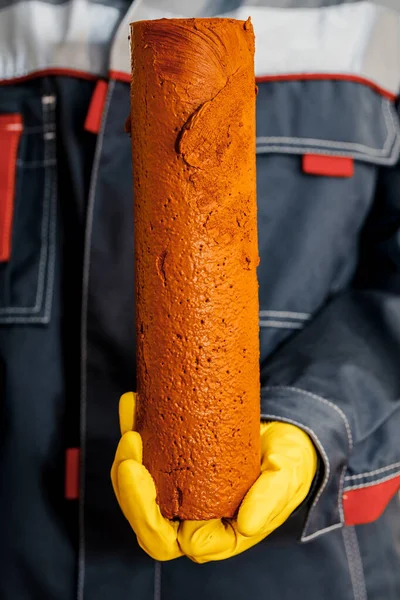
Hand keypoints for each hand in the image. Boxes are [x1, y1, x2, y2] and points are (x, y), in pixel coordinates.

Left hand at [111, 392, 317, 562]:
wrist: (288, 435)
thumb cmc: (290, 462)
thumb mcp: (288, 476)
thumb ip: (272, 498)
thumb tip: (246, 524)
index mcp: (215, 534)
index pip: (169, 541)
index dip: (146, 514)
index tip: (139, 471)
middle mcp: (192, 518)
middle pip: (144, 517)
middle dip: (127, 484)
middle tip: (129, 443)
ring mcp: (181, 492)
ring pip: (136, 486)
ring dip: (126, 454)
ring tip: (131, 415)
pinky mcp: (176, 464)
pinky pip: (145, 454)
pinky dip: (134, 427)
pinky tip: (132, 402)